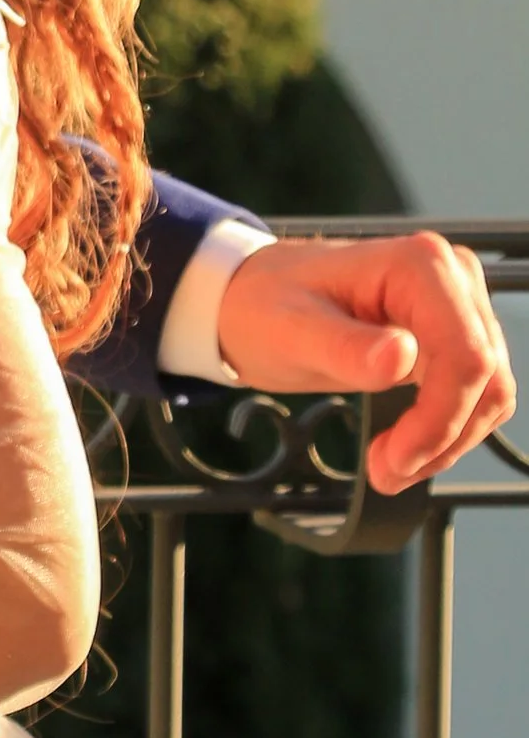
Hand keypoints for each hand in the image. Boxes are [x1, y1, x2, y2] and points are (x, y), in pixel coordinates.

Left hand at [216, 232, 513, 492]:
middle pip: (485, 377)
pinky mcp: (450, 336)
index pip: (467, 355)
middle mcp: (451, 278)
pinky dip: (445, 432)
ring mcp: (456, 306)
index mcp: (419, 265)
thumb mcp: (288, 331)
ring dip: (446, 441)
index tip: (395, 458)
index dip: (442, 418)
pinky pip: (473, 395)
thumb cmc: (263, 307)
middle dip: (441, 437)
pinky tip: (402, 448)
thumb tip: (400, 359)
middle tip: (385, 472)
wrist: (249, 302)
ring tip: (387, 466)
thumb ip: (343, 347)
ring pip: (488, 392)